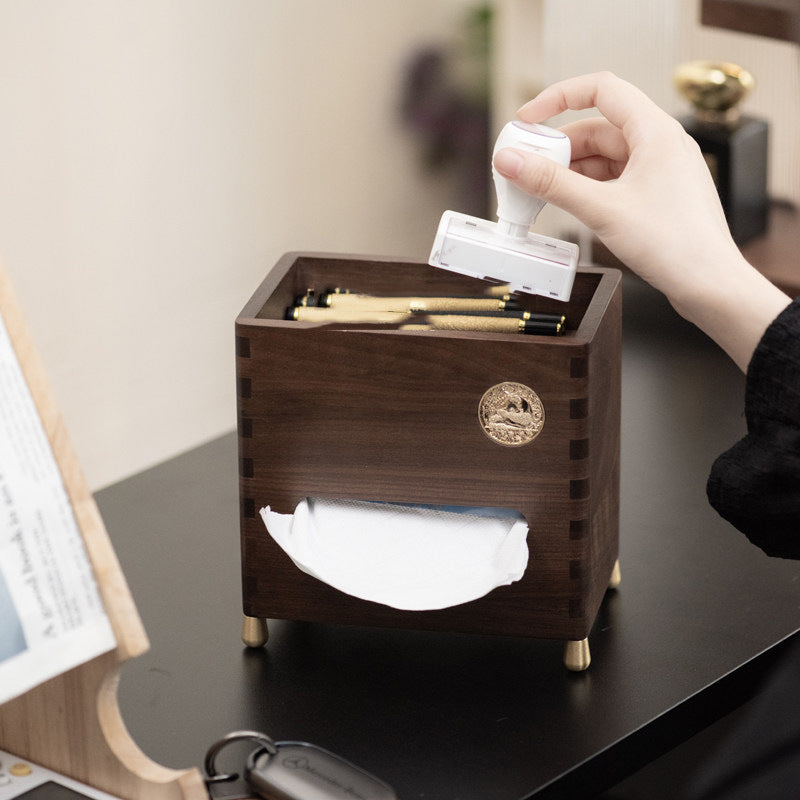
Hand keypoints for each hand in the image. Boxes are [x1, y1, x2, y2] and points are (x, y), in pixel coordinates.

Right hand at [493, 72, 789, 370]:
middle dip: (558, 147)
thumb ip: (551, 183)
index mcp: (655, 131)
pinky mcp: (656, 195)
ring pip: (603, 157)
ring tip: (540, 192)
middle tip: (526, 168)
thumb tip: (511, 160)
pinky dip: (586, 188)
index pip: (601, 89)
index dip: (559, 96)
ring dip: (570, 171)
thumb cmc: (675, 245)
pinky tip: (568, 205)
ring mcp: (659, 170)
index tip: (528, 118)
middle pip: (597, 128)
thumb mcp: (602, 210)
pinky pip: (613, 180)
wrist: (710, 285)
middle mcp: (660, 144)